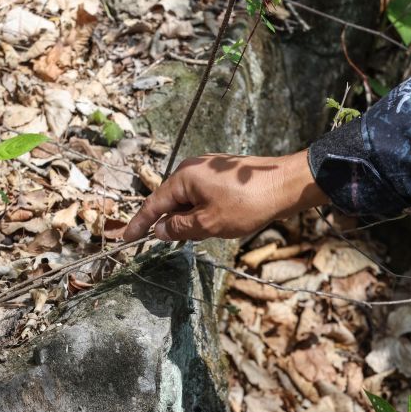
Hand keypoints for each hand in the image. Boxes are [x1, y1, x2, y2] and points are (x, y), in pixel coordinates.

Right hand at [122, 150, 328, 241]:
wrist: (286, 185)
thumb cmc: (247, 204)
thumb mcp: (209, 223)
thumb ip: (180, 228)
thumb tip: (160, 230)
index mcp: (184, 178)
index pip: (153, 205)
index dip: (139, 224)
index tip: (125, 239)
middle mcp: (192, 168)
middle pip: (170, 200)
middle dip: (167, 222)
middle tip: (165, 242)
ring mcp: (208, 169)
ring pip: (187, 199)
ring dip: (187, 218)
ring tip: (196, 235)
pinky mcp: (222, 174)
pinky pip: (201, 195)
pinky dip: (199, 211)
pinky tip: (210, 223)